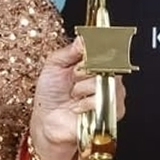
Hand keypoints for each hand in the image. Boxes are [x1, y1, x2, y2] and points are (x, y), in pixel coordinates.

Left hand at [30, 36, 126, 155]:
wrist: (46, 121)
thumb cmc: (51, 94)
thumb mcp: (54, 65)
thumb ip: (70, 50)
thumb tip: (83, 38)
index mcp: (97, 62)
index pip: (106, 47)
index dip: (92, 51)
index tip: (79, 57)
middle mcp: (108, 76)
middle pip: (107, 63)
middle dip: (83, 70)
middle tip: (72, 78)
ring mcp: (112, 94)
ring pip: (104, 81)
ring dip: (82, 87)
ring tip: (73, 94)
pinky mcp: (112, 112)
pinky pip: (103, 100)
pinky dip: (85, 103)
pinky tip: (77, 107)